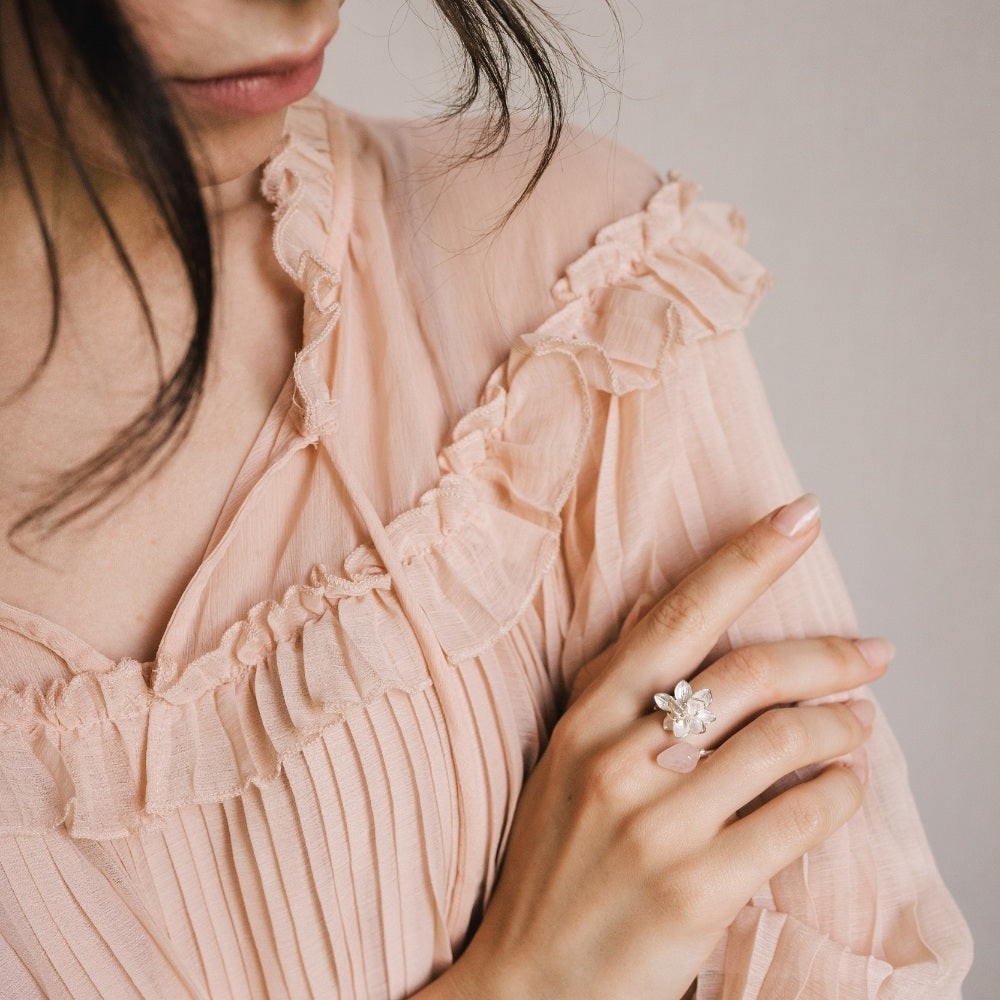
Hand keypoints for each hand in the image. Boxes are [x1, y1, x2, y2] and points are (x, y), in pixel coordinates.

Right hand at [441, 494, 891, 999]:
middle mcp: (618, 758)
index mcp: (588, 718)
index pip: (679, 614)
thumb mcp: (565, 759)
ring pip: (783, 742)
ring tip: (860, 723)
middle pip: (747, 673)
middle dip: (827, 654)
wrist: (528, 981)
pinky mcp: (697, 888)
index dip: (746, 558)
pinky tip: (845, 786)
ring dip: (840, 725)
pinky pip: (796, 818)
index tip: (799, 516)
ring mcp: (657, 824)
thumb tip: (652, 601)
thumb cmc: (552, 862)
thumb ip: (611, 681)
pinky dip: (838, 794)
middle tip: (874, 650)